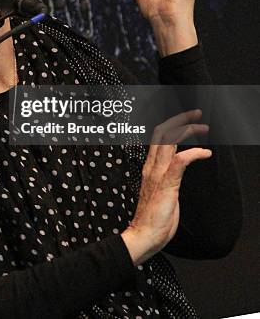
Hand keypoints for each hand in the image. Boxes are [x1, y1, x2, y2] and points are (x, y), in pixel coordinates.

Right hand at [121, 110, 210, 264]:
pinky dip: (193, 153)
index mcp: (149, 166)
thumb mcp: (160, 190)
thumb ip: (166, 175)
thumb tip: (178, 166)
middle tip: (196, 114)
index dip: (172, 124)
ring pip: (169, 141)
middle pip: (162, 132)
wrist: (144, 235)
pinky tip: (204, 153)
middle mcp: (152, 166)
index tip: (186, 119)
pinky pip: (179, 161)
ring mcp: (158, 174)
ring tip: (203, 128)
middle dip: (180, 119)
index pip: (158, 136)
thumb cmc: (153, 217)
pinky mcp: (167, 184)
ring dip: (188, 130)